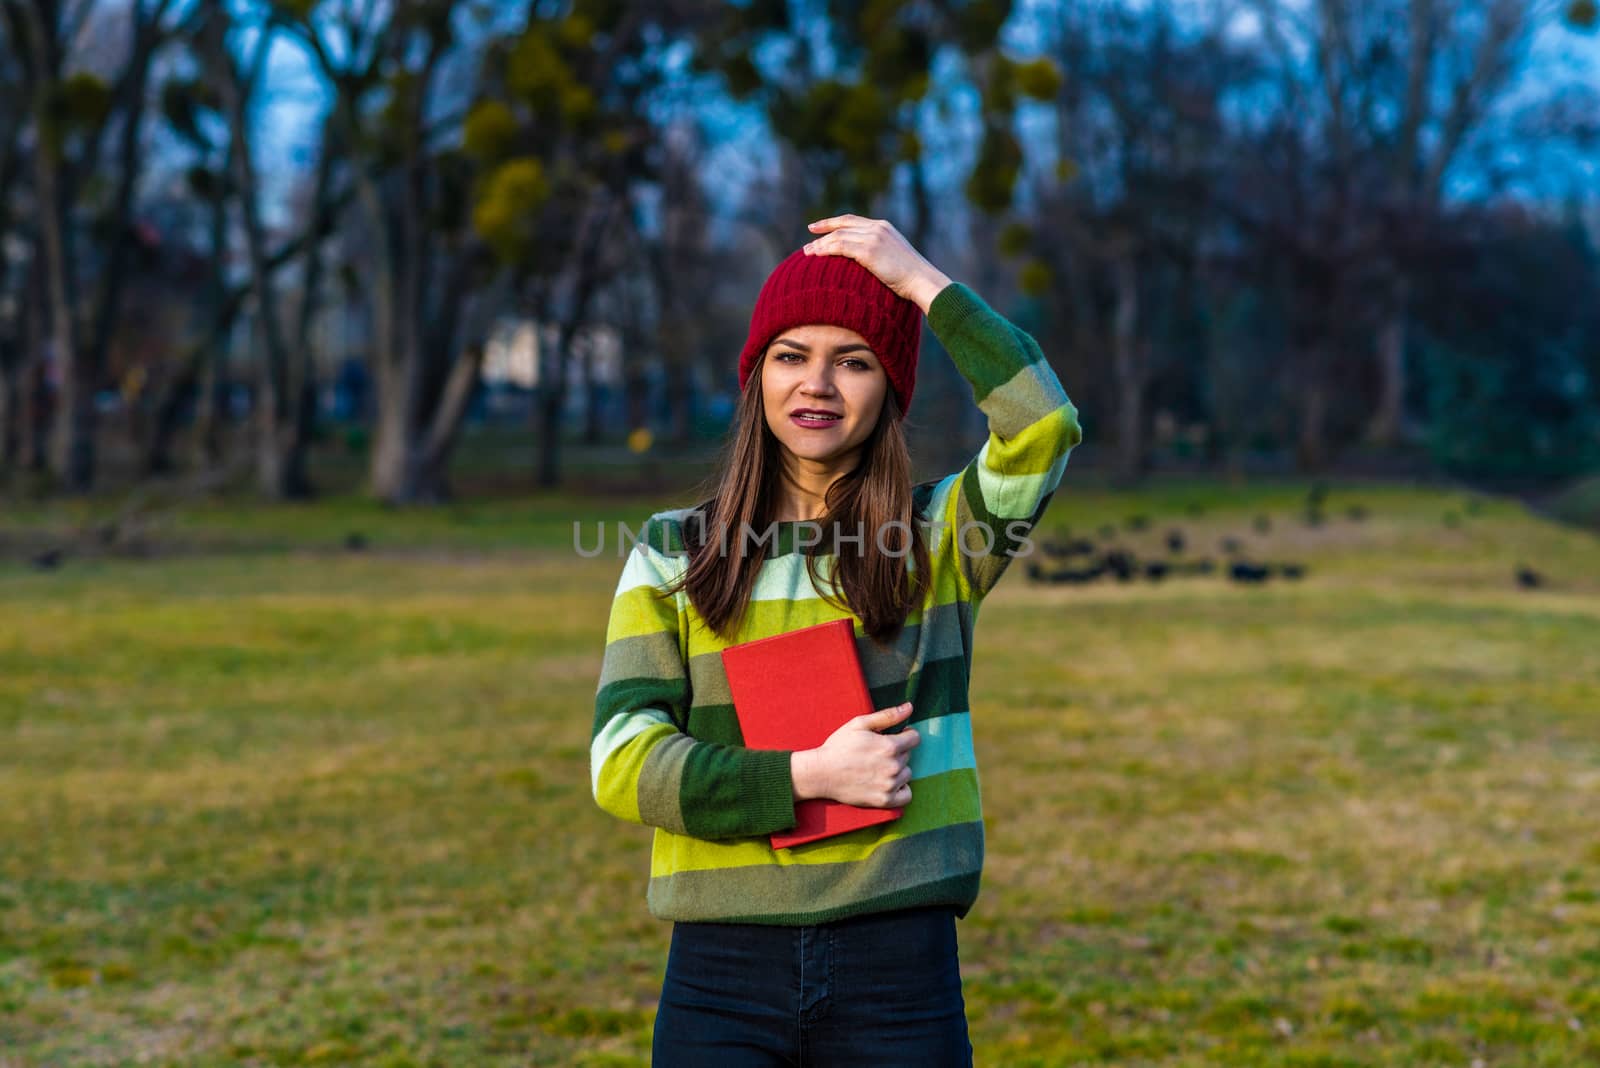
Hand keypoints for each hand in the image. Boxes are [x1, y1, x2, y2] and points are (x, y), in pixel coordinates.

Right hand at [794, 701, 919, 807]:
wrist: (821, 773)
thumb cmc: (838, 746)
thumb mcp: (859, 724)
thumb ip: (887, 716)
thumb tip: (909, 707)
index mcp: (889, 746)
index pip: (915, 739)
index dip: (906, 734)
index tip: (895, 736)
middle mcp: (893, 766)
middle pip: (908, 755)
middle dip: (897, 751)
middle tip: (877, 752)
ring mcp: (889, 785)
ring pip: (907, 774)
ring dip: (898, 770)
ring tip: (879, 767)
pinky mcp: (884, 800)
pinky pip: (906, 795)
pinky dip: (901, 789)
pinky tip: (889, 783)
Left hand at [803, 215, 951, 313]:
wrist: (922, 280)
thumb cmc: (911, 278)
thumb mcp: (894, 259)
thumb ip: (880, 255)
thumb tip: (868, 265)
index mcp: (883, 227)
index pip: (852, 220)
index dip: (832, 223)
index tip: (816, 228)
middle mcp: (877, 228)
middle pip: (842, 225)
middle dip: (822, 232)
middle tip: (807, 242)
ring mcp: (873, 237)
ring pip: (838, 236)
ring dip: (820, 244)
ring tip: (807, 253)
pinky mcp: (869, 250)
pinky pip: (840, 247)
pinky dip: (826, 250)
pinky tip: (816, 256)